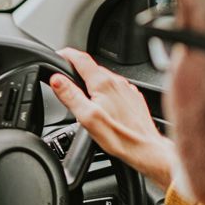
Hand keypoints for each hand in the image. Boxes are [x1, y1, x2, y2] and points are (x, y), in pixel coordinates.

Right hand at [50, 48, 177, 189]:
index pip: (80, 58)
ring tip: (80, 92)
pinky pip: (114, 88)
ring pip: (104, 77)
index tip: (57, 55)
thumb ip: (70, 96)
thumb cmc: (119, 137)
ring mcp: (126, 89)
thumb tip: (56, 79)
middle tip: (64, 77)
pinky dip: (104, 90)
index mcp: (103, 83)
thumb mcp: (87, 118)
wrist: (147, 150)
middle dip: (76, 69)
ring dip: (90, 80)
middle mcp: (117, 81)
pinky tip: (101, 104)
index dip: (66, 54)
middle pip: (91, 67)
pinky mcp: (133, 98)